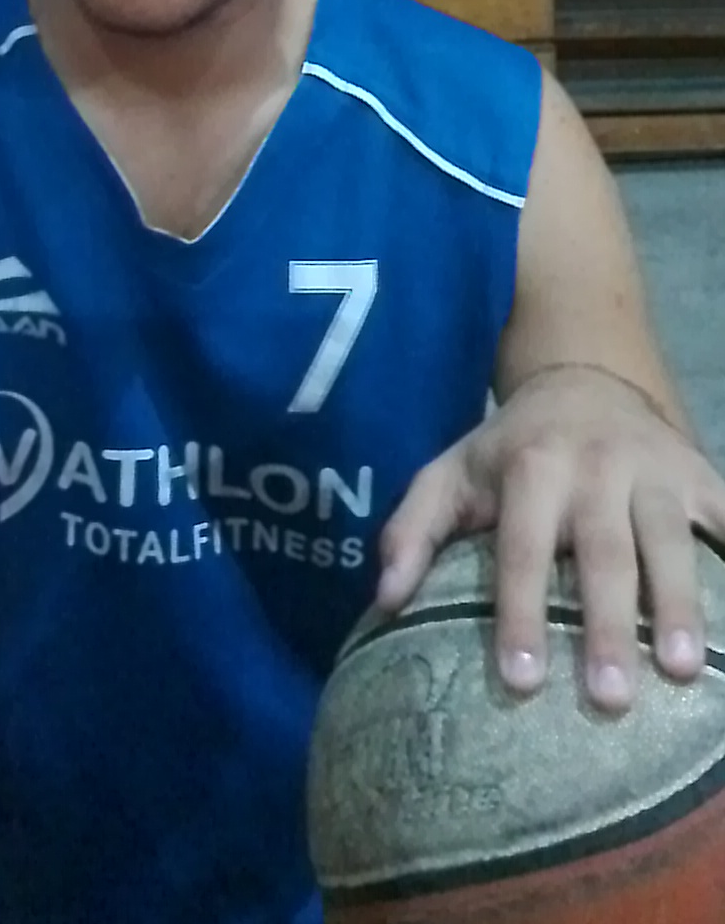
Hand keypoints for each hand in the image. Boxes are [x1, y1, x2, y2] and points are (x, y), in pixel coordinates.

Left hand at [375, 364, 724, 712]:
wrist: (583, 379)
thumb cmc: (510, 451)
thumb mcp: (449, 475)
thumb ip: (411, 531)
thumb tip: (384, 601)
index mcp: (531, 468)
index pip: (522, 548)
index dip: (520, 612)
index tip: (522, 680)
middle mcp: (596, 466)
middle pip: (603, 551)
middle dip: (607, 624)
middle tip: (609, 698)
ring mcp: (655, 471)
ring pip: (670, 540)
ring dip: (679, 605)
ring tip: (684, 671)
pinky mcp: (700, 476)